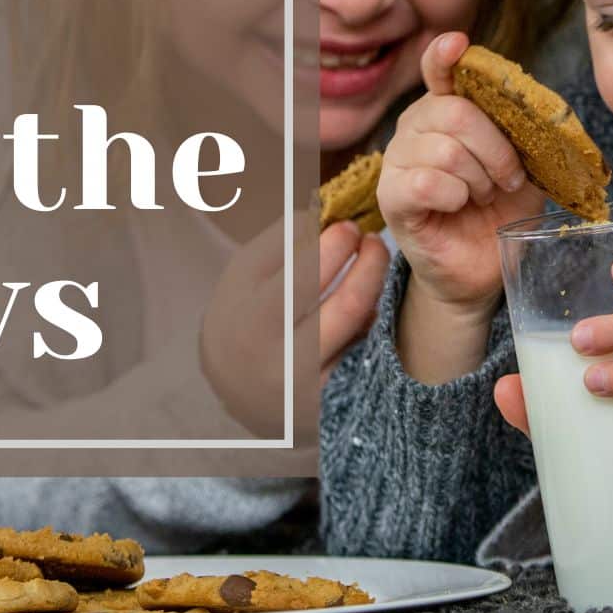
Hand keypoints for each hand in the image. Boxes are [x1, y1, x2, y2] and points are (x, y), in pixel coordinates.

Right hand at [200, 218, 389, 435]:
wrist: (235, 386)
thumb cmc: (244, 313)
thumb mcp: (246, 272)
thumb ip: (285, 238)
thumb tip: (330, 210)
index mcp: (251, 319)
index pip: (305, 273)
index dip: (336, 243)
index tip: (348, 225)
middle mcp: (280, 360)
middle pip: (346, 305)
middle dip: (370, 264)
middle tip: (374, 242)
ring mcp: (309, 388)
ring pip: (363, 332)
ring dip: (376, 290)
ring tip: (375, 264)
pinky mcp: (332, 403)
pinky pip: (366, 354)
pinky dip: (371, 324)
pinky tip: (366, 307)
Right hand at [377, 33, 547, 381]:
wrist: (485, 266)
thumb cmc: (502, 210)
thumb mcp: (526, 163)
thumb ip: (524, 130)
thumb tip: (540, 106)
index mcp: (446, 108)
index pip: (439, 69)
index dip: (445, 55)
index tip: (458, 45)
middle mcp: (416, 126)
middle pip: (455, 111)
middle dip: (496, 150)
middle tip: (509, 180)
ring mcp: (398, 160)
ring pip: (445, 150)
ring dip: (479, 179)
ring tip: (482, 197)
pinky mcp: (391, 197)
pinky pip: (426, 182)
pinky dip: (455, 197)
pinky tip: (459, 208)